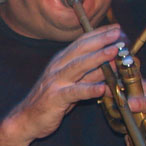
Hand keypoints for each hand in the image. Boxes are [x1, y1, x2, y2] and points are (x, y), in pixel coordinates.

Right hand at [10, 24, 123, 141]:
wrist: (27, 118)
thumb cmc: (52, 100)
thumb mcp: (72, 83)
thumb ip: (90, 74)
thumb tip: (112, 65)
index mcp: (61, 61)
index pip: (81, 42)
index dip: (99, 33)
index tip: (116, 27)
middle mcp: (58, 67)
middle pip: (81, 49)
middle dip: (101, 39)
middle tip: (118, 33)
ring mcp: (56, 82)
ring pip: (78, 66)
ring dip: (97, 57)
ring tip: (114, 52)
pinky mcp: (55, 98)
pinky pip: (74, 92)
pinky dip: (89, 90)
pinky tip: (102, 88)